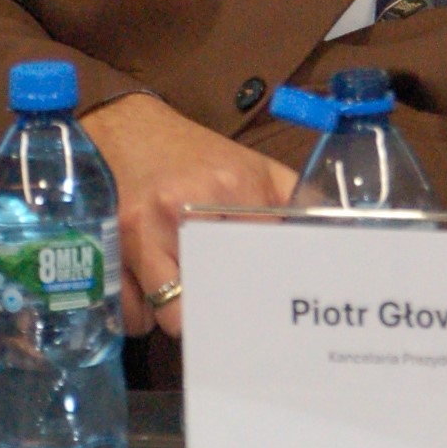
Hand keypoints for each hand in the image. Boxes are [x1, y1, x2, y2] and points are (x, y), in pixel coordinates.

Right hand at [83, 95, 295, 337]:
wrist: (125, 129)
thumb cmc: (195, 155)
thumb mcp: (255, 166)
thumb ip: (298, 198)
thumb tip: (340, 236)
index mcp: (230, 190)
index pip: (257, 265)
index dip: (263, 297)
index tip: (269, 313)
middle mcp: (182, 213)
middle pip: (210, 305)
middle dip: (221, 316)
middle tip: (229, 315)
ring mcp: (140, 235)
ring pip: (169, 318)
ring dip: (180, 317)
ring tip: (187, 294)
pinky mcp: (106, 252)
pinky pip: (132, 315)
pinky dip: (143, 314)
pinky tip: (152, 289)